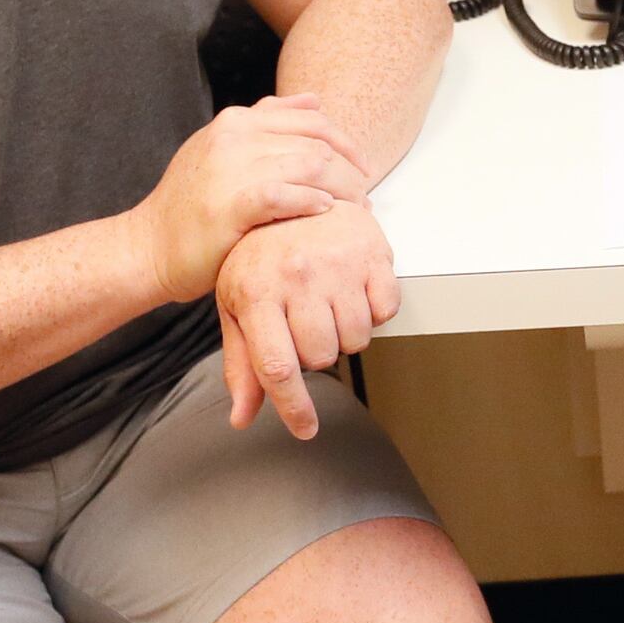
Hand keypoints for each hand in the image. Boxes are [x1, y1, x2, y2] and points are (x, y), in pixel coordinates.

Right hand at [137, 96, 373, 305]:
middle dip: (350, 169)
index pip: (311, 119)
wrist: (148, 246)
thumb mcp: (222, 150)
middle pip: (317, 143)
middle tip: (364, 195)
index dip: (345, 142)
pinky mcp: (230, 204)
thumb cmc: (191, 206)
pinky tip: (325, 213)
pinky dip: (314, 202)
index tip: (361, 167)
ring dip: (343, 188)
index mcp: (236, 121)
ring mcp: (231, 168)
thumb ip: (266, 123)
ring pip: (311, 166)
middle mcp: (234, 136)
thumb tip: (314, 99)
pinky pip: (288, 195)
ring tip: (355, 209)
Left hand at [215, 200, 397, 437]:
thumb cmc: (261, 253)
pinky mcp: (372, 251)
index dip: (294, 408)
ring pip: (356, 337)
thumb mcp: (237, 304)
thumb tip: (242, 417)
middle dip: (316, 351)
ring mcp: (336, 263)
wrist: (294, 191)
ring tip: (328, 302)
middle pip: (322, 356)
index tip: (306, 430)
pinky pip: (386, 310)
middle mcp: (296, 276)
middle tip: (304, 322)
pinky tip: (353, 289)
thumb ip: (241, 362)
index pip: (278, 368)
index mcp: (255, 291)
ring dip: (345, 332)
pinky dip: (374, 309)